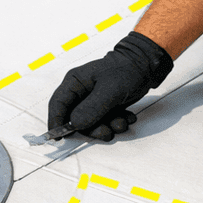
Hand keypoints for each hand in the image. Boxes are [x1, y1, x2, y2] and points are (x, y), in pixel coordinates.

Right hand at [47, 32, 172, 141]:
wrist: (146, 66)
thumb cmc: (126, 69)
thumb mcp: (110, 89)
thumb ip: (92, 108)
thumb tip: (75, 123)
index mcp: (75, 81)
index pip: (58, 104)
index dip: (56, 122)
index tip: (59, 137)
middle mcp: (81, 92)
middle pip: (75, 119)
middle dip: (91, 129)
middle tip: (106, 132)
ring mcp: (92, 100)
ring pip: (91, 123)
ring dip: (107, 126)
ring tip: (122, 122)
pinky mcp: (104, 106)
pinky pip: (104, 121)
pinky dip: (115, 123)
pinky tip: (127, 117)